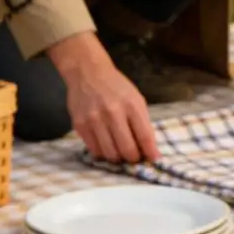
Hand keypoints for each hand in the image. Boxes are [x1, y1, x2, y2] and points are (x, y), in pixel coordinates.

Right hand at [48, 32, 158, 162]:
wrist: (88, 73)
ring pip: (110, 153)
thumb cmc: (117, 87)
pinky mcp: (80, 126)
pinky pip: (94, 149)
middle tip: (135, 158)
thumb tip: (148, 149)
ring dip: (118, 158)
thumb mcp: (136, 99)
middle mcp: (113, 113)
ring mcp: (94, 120)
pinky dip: (103, 153)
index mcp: (132, 105)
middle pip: (127, 149)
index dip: (150, 152)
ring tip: (121, 154)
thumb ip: (142, 123)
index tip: (154, 160)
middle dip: (134, 158)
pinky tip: (107, 147)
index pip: (144, 136)